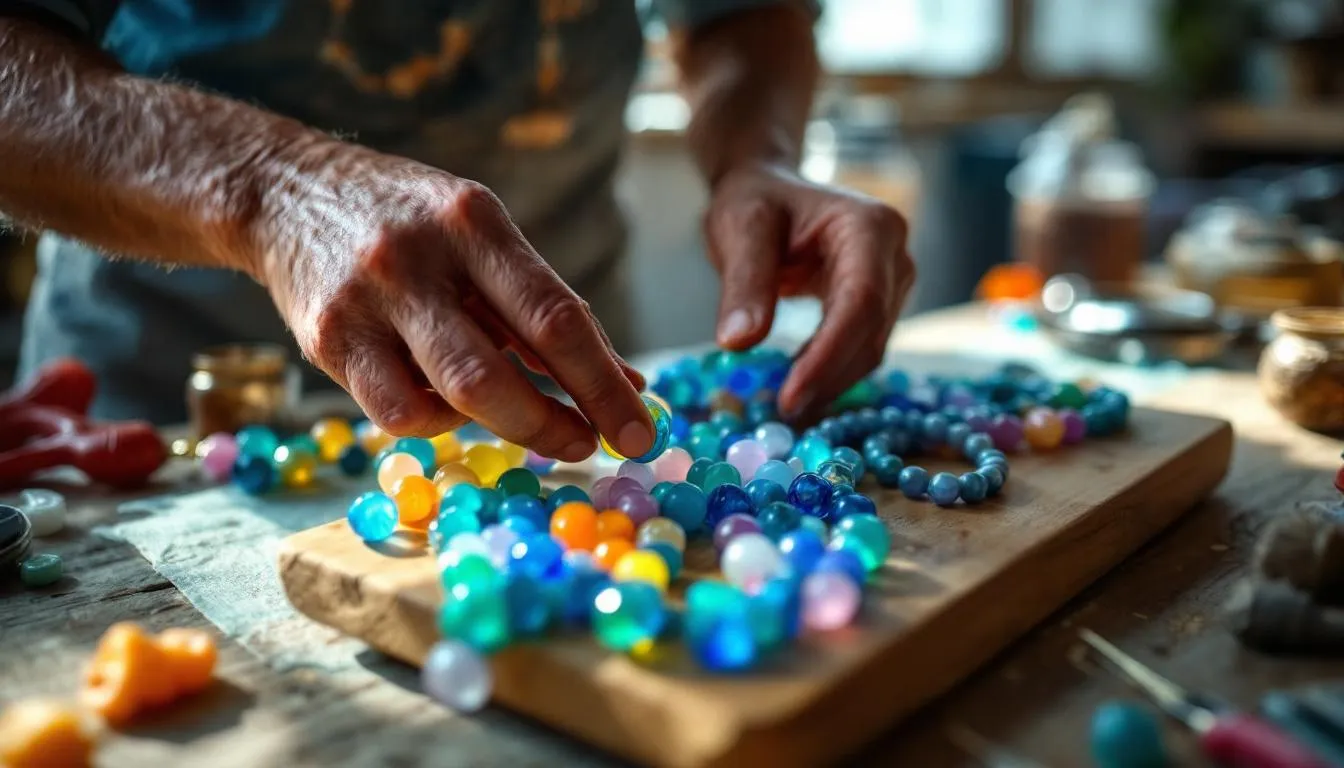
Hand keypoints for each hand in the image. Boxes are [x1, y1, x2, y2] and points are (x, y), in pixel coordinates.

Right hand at [250, 142, 652, 461]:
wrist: (289, 193)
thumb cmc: (414, 221)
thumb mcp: (485, 237)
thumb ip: (550, 309)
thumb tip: (628, 383)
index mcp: (474, 223)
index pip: (555, 317)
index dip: (604, 384)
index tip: (641, 430)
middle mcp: (416, 259)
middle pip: (496, 373)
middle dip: (555, 423)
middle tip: (590, 444)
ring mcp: (364, 303)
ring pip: (447, 400)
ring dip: (506, 427)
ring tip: (534, 425)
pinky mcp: (327, 342)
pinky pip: (397, 414)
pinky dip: (441, 424)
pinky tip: (454, 407)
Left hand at [703, 162, 913, 421]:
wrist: (768, 187)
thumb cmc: (756, 200)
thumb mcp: (740, 230)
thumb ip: (744, 283)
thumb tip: (739, 342)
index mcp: (869, 226)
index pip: (861, 300)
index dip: (829, 354)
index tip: (790, 396)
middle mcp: (895, 254)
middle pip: (871, 330)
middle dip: (827, 377)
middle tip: (780, 413)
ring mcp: (894, 280)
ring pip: (870, 346)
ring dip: (830, 382)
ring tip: (783, 408)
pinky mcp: (881, 303)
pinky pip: (861, 347)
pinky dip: (830, 373)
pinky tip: (797, 391)